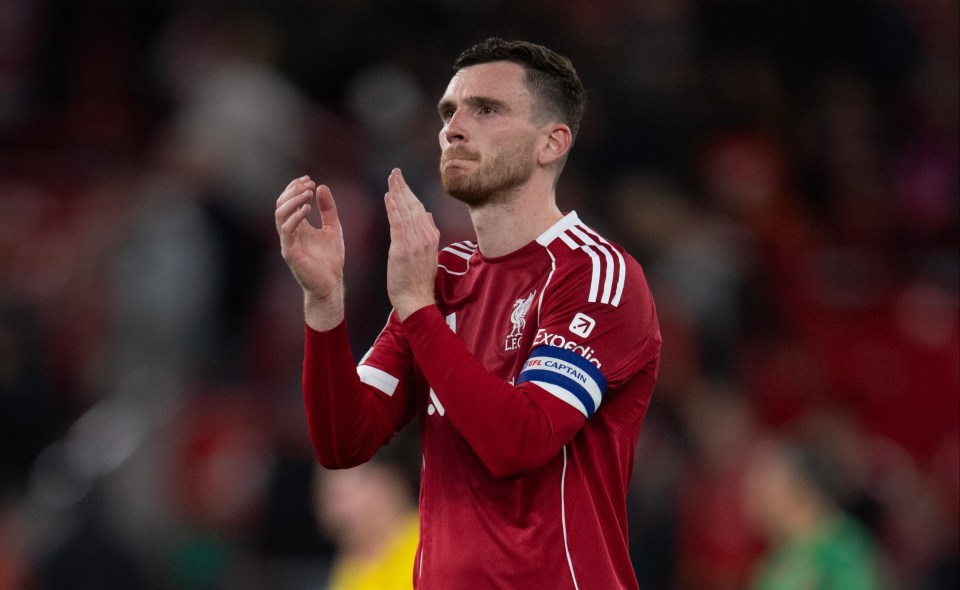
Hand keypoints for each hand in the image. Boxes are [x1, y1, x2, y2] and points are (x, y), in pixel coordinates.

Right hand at [275, 176, 345, 329]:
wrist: (332, 283)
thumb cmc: (330, 259)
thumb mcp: (333, 227)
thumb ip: (328, 209)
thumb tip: (321, 186)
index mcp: (298, 226)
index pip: (288, 201)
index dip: (295, 188)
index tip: (309, 179)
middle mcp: (289, 233)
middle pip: (281, 205)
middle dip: (293, 191)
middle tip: (309, 184)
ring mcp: (288, 242)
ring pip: (280, 215)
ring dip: (293, 200)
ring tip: (308, 193)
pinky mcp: (290, 253)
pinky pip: (286, 231)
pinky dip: (295, 217)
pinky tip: (308, 209)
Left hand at [384, 168, 439, 319]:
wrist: (416, 299)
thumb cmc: (418, 280)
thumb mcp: (428, 254)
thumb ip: (428, 233)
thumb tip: (427, 214)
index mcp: (431, 236)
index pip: (420, 209)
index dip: (410, 193)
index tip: (402, 181)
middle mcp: (425, 235)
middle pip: (413, 205)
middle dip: (404, 187)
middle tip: (395, 172)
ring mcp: (415, 241)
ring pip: (406, 211)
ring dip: (398, 192)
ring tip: (391, 178)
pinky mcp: (403, 248)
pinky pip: (398, 224)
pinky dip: (393, 208)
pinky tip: (388, 196)